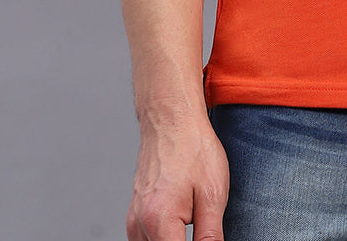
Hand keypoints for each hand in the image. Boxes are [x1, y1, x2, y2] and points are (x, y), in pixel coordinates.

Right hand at [126, 113, 229, 240]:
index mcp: (159, 222)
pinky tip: (179, 223)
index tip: (206, 236)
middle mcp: (140, 224)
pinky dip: (162, 236)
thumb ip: (210, 235)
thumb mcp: (213, 193)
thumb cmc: (193, 148)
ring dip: (172, 240)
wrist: (172, 118)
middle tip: (201, 221)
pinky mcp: (134, 213)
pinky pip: (145, 238)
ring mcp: (134, 219)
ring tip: (192, 216)